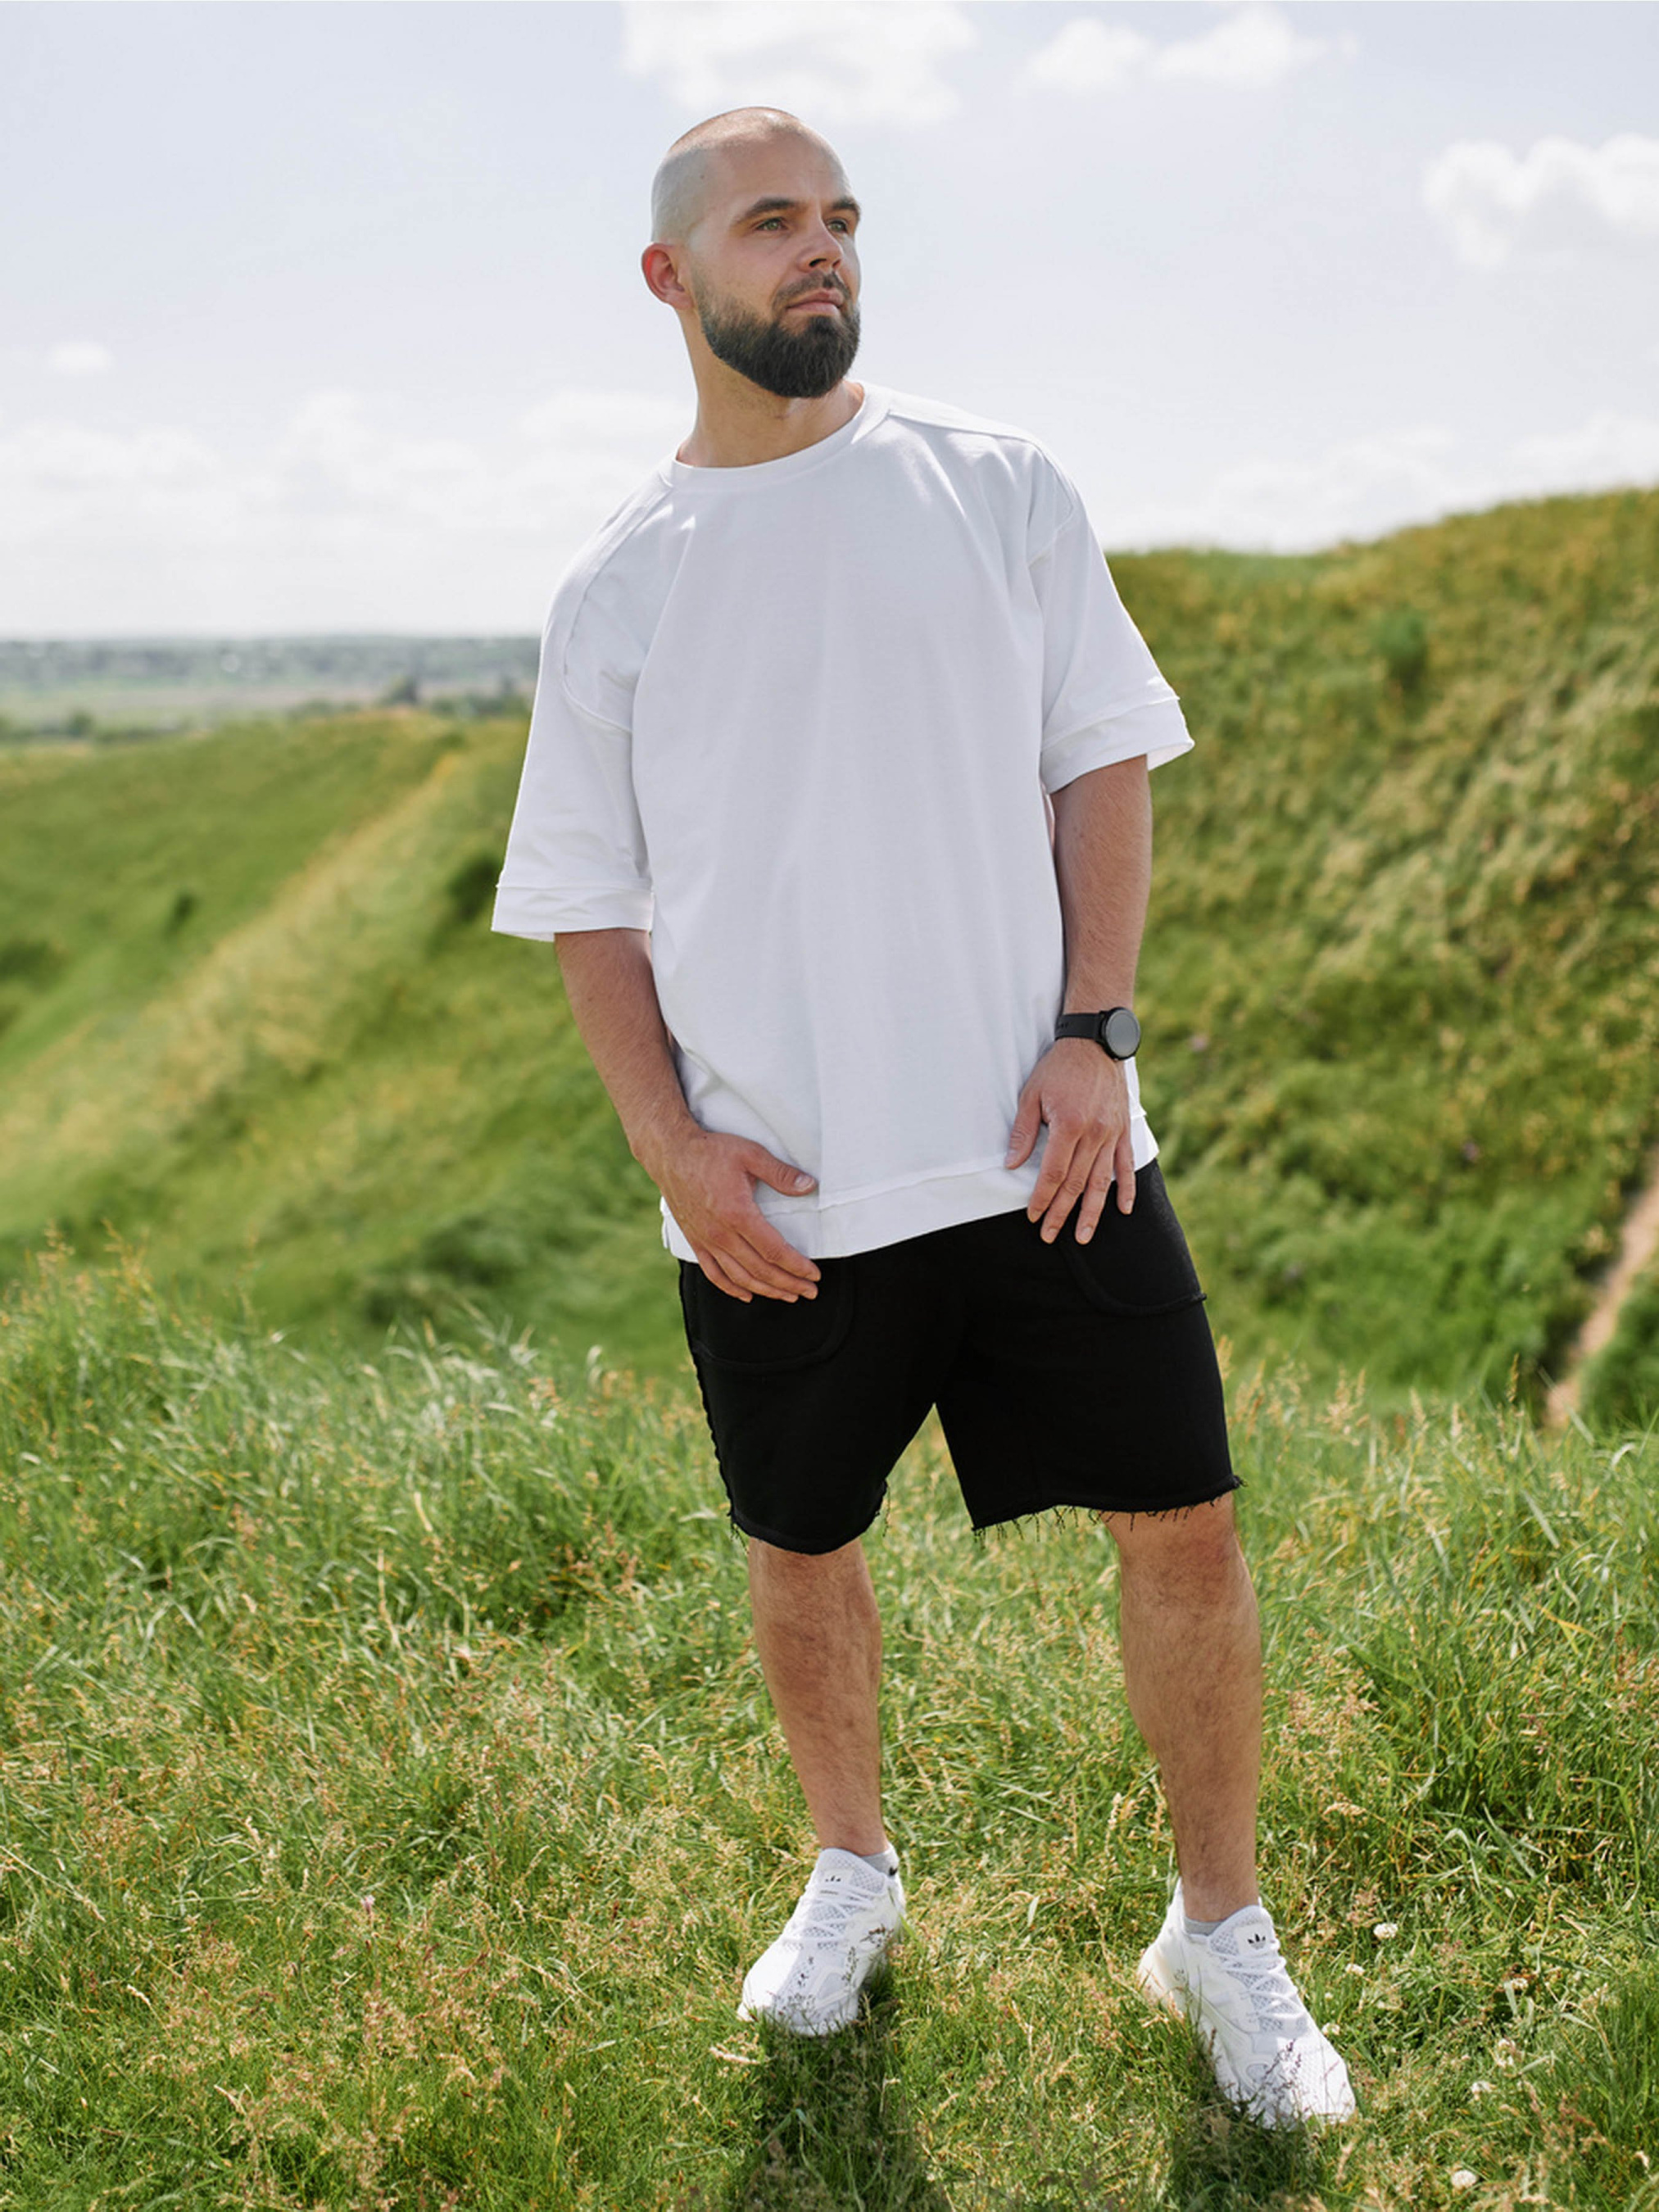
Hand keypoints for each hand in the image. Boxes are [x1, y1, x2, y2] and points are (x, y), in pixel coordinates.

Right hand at [649, 1127, 821, 1302]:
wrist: (670, 1153)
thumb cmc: (711, 1151)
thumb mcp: (751, 1154)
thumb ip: (781, 1173)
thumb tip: (809, 1185)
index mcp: (738, 1214)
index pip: (774, 1251)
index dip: (797, 1266)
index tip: (814, 1274)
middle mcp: (721, 1234)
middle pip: (761, 1270)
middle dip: (789, 1284)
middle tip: (810, 1292)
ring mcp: (706, 1240)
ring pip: (740, 1277)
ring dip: (766, 1290)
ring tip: (787, 1295)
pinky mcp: (695, 1241)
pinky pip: (714, 1273)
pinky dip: (732, 1288)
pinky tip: (747, 1294)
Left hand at [1005, 1040, 1135, 1241]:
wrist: (1095, 1043)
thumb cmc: (1058, 1068)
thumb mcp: (1032, 1094)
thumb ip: (1024, 1132)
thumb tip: (1012, 1164)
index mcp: (1069, 1125)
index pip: (1053, 1173)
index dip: (1042, 1198)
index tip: (1034, 1216)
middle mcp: (1094, 1133)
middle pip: (1076, 1184)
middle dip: (1061, 1213)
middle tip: (1050, 1235)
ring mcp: (1112, 1133)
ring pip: (1102, 1182)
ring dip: (1092, 1212)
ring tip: (1083, 1236)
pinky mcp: (1123, 1130)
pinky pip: (1125, 1165)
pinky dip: (1126, 1189)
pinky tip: (1123, 1209)